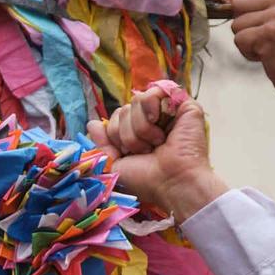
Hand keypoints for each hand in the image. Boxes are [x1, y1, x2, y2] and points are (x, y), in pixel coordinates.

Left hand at [88, 85, 225, 222]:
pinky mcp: (182, 103)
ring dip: (141, 128)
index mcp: (138, 132)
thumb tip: (91, 123)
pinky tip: (163, 130)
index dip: (116, 135)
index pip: (115, 117)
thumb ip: (102, 144)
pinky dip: (152, 111)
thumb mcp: (114, 164)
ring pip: (137, 100)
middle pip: (124, 109)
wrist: (172, 182)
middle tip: (146, 151)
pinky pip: (154, 91)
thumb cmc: (146, 179)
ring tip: (157, 143)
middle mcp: (152, 119)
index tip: (129, 154)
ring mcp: (168, 110)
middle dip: (128, 134)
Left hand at [229, 0, 274, 102]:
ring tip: (269, 49)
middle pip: (239, 4)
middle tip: (263, 38)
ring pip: (237, 24)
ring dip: (247, 41)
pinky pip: (239, 40)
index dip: (240, 1)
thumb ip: (271, 1)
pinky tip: (266, 58)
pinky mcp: (268, 35)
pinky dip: (248, 53)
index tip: (243, 17)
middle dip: (244, 24)